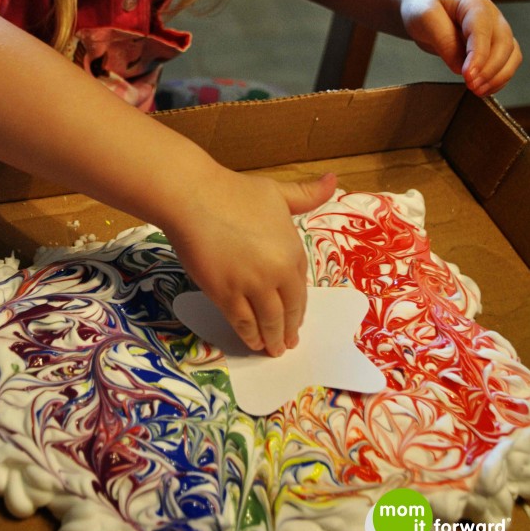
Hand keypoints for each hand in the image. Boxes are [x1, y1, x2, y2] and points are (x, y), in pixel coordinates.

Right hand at [167, 169, 336, 356]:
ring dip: (272, 339)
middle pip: (288, 309)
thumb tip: (334, 180)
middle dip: (289, 329)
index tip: (296, 316)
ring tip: (274, 350)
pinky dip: (250, 335)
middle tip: (289, 343)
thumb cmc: (234, 191)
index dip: (298, 305)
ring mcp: (251, 285)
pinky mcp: (225, 294)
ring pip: (268, 321)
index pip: (300, 286)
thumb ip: (306, 194)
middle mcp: (277, 271)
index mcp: (292, 249)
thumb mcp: (277, 192)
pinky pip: (242, 322)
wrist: (195, 197)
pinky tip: (253, 341)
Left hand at [400, 0, 521, 94]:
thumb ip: (443, 41)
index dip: (478, 55)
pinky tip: (484, 89)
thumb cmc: (424, 9)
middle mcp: (492, 16)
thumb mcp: (425, 19)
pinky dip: (499, 79)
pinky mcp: (495, 45)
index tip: (468, 75)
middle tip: (471, 86)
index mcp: (474, 3)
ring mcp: (496, 30)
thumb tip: (460, 67)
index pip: (483, 31)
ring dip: (498, 76)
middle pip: (503, 44)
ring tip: (478, 91)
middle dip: (489, 69)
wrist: (424, 9)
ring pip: (511, 55)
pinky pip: (507, 63)